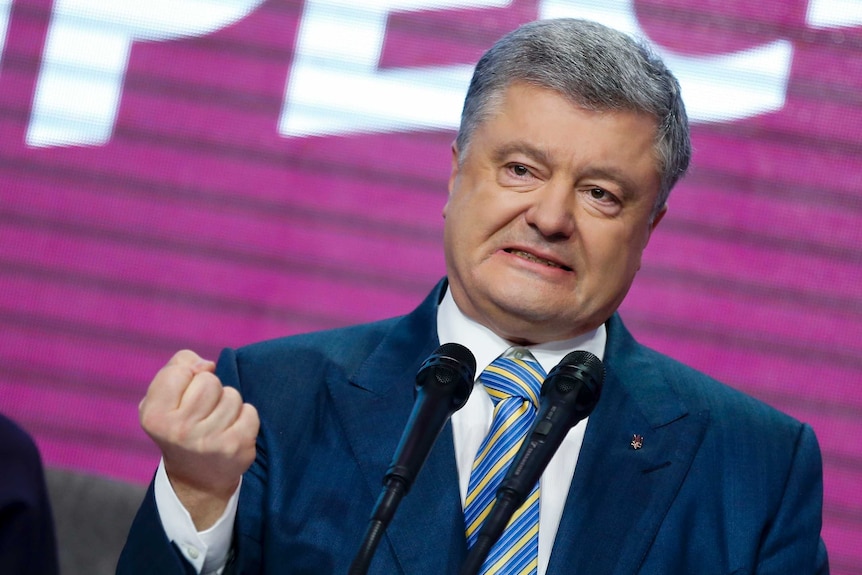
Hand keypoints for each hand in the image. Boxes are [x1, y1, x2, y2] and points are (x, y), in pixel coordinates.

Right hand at [139, 350, 259, 528]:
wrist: (196, 479)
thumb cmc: (179, 426)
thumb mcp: (161, 399)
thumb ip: (176, 368)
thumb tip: (207, 365)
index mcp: (154, 416)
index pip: (179, 370)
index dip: (186, 376)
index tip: (184, 395)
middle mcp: (179, 430)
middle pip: (209, 381)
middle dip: (209, 390)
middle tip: (203, 411)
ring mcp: (209, 440)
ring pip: (232, 395)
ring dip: (228, 404)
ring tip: (216, 423)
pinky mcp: (236, 447)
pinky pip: (250, 411)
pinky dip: (244, 417)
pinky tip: (231, 431)